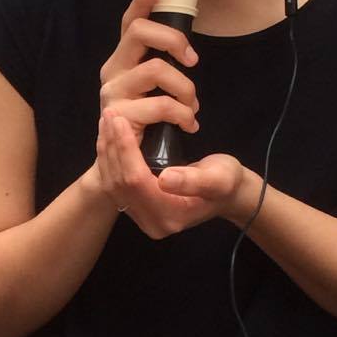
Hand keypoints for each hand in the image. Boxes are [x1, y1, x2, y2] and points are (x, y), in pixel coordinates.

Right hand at [95, 0, 198, 153]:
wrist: (121, 167)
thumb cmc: (144, 126)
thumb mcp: (153, 92)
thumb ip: (161, 68)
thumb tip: (185, 50)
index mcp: (122, 60)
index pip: (130, 22)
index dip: (144, 0)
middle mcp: (112, 71)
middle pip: (140, 32)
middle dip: (174, 39)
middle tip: (193, 61)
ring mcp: (112, 92)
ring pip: (156, 69)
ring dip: (185, 88)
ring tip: (192, 107)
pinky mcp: (118, 114)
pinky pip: (161, 104)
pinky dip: (182, 114)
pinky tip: (188, 124)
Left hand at [97, 110, 253, 238]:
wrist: (229, 194)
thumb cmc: (227, 182)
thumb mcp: (219, 178)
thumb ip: (193, 180)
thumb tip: (164, 178)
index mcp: (169, 215)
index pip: (136, 181)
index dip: (126, 150)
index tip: (120, 120)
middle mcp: (151, 221)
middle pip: (120, 183)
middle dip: (112, 147)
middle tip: (109, 114)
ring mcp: (143, 217)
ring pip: (113, 183)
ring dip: (107, 151)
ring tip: (107, 121)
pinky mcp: (138, 208)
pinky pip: (116, 183)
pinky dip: (110, 158)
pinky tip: (110, 137)